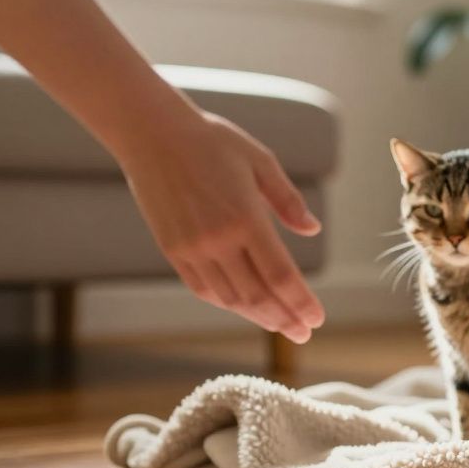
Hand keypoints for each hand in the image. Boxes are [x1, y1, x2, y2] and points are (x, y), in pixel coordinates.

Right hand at [114, 108, 324, 342]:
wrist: (151, 134)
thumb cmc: (212, 141)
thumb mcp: (260, 161)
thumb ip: (288, 200)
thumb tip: (312, 229)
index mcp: (245, 219)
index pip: (280, 276)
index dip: (301, 302)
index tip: (317, 319)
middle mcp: (218, 240)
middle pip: (257, 296)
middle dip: (284, 319)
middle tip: (304, 333)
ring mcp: (191, 248)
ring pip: (229, 298)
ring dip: (257, 316)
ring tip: (280, 325)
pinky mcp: (172, 250)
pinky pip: (204, 288)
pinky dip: (227, 303)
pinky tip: (244, 307)